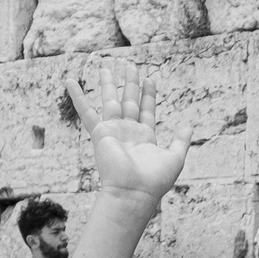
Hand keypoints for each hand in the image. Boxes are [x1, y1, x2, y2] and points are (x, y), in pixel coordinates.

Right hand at [68, 63, 188, 201]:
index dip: (148, 94)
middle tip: (129, 65)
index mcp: (144, 137)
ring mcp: (113, 131)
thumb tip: (188, 126)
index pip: (146, 110)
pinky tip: (70, 81)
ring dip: (108, 83)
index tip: (149, 78)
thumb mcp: (174, 157)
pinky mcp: (100, 132)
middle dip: (130, 83)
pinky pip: (85, 111)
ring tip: (105, 66)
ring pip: (110, 101)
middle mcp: (128, 132)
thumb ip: (180, 141)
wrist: (134, 192)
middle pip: (129, 101)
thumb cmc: (154, 180)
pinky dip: (77, 95)